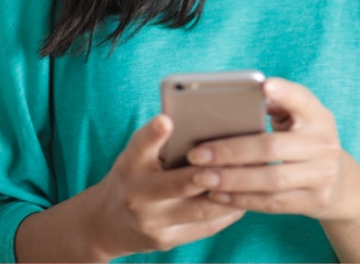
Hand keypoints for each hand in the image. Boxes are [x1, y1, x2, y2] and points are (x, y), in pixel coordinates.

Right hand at [89, 114, 246, 257]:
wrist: (105, 223)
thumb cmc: (132, 177)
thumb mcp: (136, 156)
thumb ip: (161, 143)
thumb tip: (208, 123)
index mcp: (130, 165)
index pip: (139, 146)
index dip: (153, 133)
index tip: (166, 119)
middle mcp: (137, 195)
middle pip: (179, 183)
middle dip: (210, 173)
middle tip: (239, 158)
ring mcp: (152, 222)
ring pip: (200, 209)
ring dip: (230, 194)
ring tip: (253, 178)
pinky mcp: (167, 240)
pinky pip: (205, 227)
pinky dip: (228, 212)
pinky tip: (244, 199)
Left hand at [186, 78, 359, 222]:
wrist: (340, 183)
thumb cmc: (304, 141)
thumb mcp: (299, 120)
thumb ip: (274, 106)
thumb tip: (232, 100)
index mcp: (318, 116)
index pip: (302, 99)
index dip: (284, 92)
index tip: (263, 85)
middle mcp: (324, 144)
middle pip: (272, 147)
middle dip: (231, 151)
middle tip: (197, 154)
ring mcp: (322, 175)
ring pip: (270, 179)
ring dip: (232, 179)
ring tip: (201, 177)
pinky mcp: (315, 201)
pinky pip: (272, 203)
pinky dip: (242, 200)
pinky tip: (218, 194)